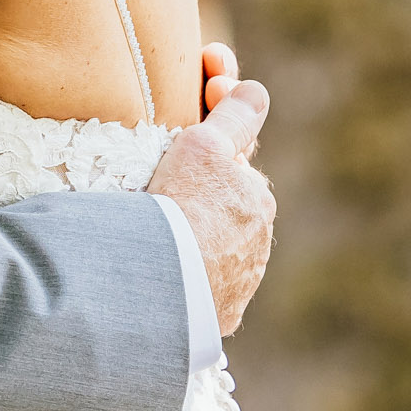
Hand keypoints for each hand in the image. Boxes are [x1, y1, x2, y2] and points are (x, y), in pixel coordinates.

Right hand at [148, 42, 274, 336]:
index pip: (231, 164)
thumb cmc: (180, 206)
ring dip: (195, 237)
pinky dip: (186, 276)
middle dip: (202, 194)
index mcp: (256, 200)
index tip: (171, 142)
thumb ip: (234, 115)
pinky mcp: (215, 320)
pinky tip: (161, 271)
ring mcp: (238, 285)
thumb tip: (255, 90)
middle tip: (158, 188)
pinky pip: (202, 289)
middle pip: (225, 208)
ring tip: (153, 233)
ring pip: (216, 248)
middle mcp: (257, 244)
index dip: (206, 143)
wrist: (161, 285)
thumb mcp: (203, 145)